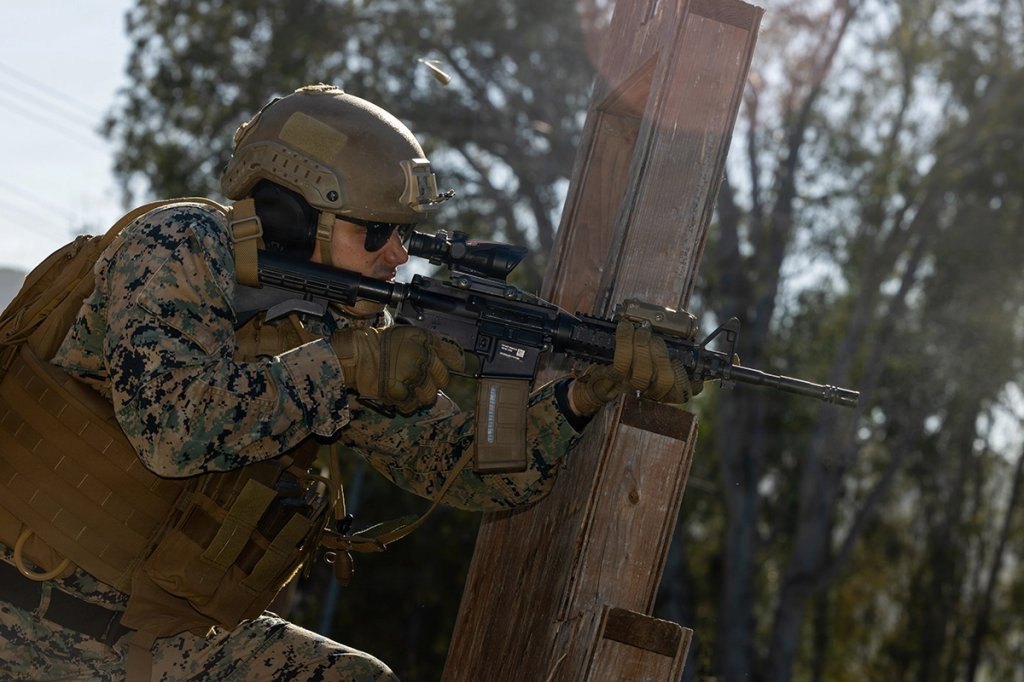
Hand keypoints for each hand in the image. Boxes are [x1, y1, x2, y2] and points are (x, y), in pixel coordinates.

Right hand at [332, 326, 464, 412]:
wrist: (356, 356)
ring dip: (421, 395)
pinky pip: (412, 405)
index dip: (456, 361)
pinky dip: (406, 404)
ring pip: (430, 395)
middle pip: (444, 378)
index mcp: (424, 340)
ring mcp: (412, 376)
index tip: (457, 366)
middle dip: (435, 381)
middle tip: (422, 380)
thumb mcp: (406, 333)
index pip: (453, 353)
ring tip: (408, 389)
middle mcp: (422, 357)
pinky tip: (398, 395)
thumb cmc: (377, 343)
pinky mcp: (401, 393)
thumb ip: (427, 344)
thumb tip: (446, 357)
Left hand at [568, 319, 701, 415]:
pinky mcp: (612, 378)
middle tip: (655, 336)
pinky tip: (625, 327)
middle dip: (661, 354)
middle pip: (665, 381)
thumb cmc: (627, 363)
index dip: (689, 381)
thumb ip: (667, 349)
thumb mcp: (650, 358)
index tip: (683, 362)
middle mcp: (648, 392)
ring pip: (644, 373)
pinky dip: (624, 340)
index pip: (683, 392)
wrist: (594, 379)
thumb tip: (684, 323)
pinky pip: (621, 362)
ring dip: (643, 345)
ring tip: (641, 329)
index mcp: (662, 389)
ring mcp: (630, 386)